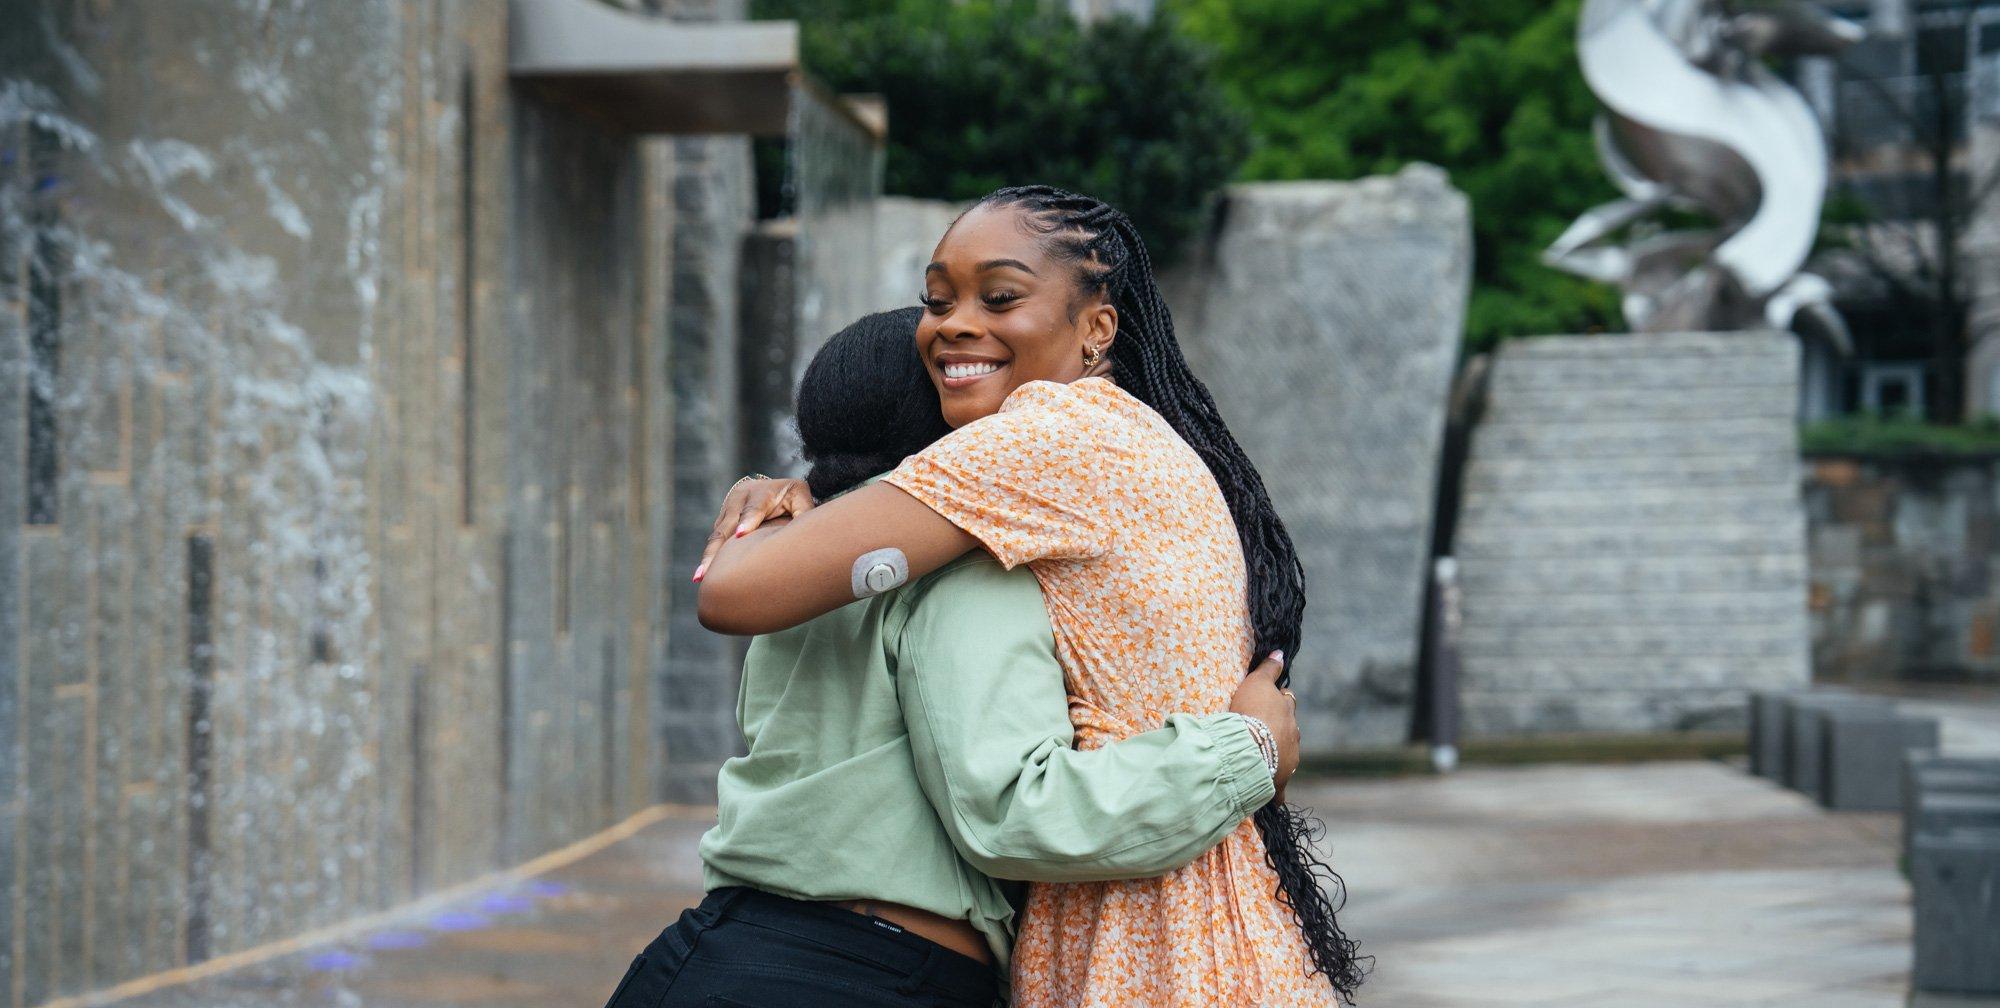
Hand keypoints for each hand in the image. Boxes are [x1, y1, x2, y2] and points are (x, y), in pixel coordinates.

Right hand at [693, 477, 813, 581]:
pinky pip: (715, 539)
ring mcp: (727, 509)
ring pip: (717, 535)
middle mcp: (740, 499)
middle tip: (710, 569)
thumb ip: (803, 512)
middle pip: (727, 526)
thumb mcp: (800, 497)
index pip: (753, 508)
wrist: (772, 487)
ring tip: (701, 577)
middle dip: (718, 549)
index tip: (740, 535)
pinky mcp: (722, 520)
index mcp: (762, 492)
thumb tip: (806, 531)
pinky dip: (710, 556)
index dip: (748, 521)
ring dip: (708, 556)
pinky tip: (703, 575)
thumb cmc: (790, 496)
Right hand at [1227, 652, 1299, 796]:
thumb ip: (1269, 669)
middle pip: (1290, 730)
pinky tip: (1273, 798)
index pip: (1287, 703)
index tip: (1268, 704)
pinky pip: (1280, 788)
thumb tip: (1280, 652)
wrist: (1248, 747)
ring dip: (1278, 756)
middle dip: (1280, 730)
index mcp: (1287, 713)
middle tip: (1263, 731)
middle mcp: (1293, 736)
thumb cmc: (1250, 712)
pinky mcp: (1280, 780)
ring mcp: (1288, 759)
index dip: (1277, 702)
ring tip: (1263, 759)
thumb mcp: (1257, 683)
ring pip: (1286, 756)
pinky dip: (1277, 791)